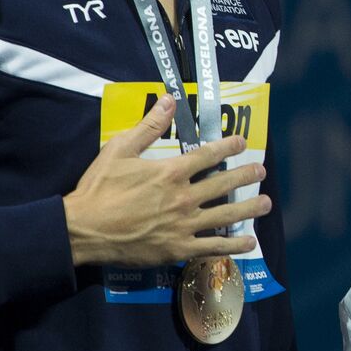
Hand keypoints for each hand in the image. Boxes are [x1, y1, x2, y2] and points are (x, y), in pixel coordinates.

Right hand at [62, 94, 268, 266]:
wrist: (83, 230)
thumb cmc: (99, 188)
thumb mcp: (119, 149)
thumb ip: (148, 126)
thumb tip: (170, 101)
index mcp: (170, 172)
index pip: (208, 155)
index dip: (228, 147)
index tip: (242, 142)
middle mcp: (183, 197)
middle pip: (223, 184)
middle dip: (245, 175)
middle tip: (261, 171)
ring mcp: (183, 225)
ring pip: (225, 215)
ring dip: (249, 208)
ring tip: (266, 203)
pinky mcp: (178, 248)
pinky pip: (212, 247)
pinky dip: (233, 246)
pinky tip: (248, 243)